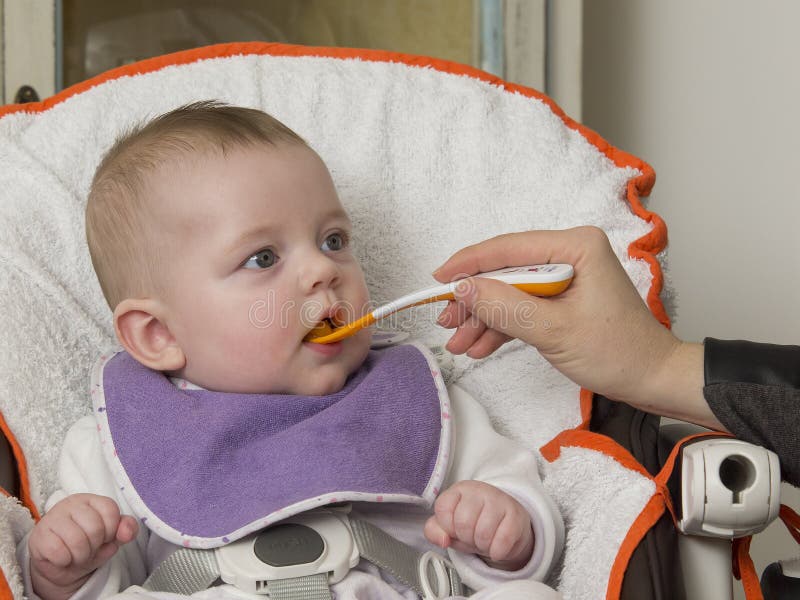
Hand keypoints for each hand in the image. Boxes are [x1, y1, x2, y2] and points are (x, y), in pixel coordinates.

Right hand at [28, 494, 138, 599]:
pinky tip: (62, 558)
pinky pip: (58, 552)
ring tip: (76, 555)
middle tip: (88, 548)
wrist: (61, 565)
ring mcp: (52, 518)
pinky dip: (64, 561)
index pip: (111, 511)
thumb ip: (126, 530)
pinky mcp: (38, 536)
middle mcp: (71, 504)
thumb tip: (127, 533)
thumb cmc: (89, 545)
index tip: (104, 537)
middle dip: (95, 546)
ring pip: (77, 541)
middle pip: (95, 528)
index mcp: (91, 500)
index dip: (111, 531)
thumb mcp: (111, 537)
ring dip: (81, 556)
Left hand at [424, 480, 533, 570]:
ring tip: (485, 540)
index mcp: (458, 490)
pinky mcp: (516, 513)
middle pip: (464, 523)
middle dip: (466, 538)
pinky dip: (497, 551)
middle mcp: (478, 490)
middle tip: (472, 536)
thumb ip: (434, 531)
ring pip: (483, 533)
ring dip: (482, 546)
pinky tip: (497, 548)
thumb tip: (443, 540)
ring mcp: (499, 499)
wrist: (506, 527)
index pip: (443, 509)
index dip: (448, 527)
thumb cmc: (474, 525)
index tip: (455, 529)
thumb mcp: (449, 528)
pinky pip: (503, 540)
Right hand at [432, 227, 722, 427]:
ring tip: (459, 344)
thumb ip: (506, 307)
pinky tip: (480, 346)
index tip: (437, 279)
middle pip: (506, 272)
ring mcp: (565, 277)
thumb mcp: (554, 331)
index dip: (470, 263)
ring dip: (484, 319)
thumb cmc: (616, 352)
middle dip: (475, 301)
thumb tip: (463, 289)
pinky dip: (502, 327)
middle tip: (446, 322)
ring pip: (510, 292)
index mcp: (576, 246)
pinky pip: (523, 307)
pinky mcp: (563, 299)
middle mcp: (569, 253)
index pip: (509, 248)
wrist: (653, 379)